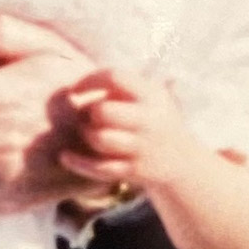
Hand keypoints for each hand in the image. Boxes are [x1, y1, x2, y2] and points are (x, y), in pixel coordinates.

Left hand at [57, 67, 201, 195]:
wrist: (184, 162)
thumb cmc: (154, 120)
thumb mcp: (150, 96)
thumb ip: (122, 86)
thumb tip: (78, 81)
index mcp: (152, 95)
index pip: (114, 77)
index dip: (89, 80)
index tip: (76, 89)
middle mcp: (149, 120)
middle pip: (104, 111)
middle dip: (90, 112)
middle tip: (91, 116)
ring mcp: (142, 147)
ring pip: (100, 139)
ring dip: (87, 134)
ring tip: (89, 133)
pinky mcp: (134, 171)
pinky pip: (100, 168)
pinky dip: (78, 163)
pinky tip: (64, 156)